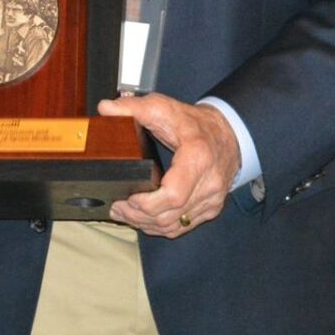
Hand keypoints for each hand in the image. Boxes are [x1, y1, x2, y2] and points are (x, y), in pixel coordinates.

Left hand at [97, 94, 240, 237]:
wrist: (229, 134)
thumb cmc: (195, 123)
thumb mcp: (164, 108)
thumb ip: (133, 107)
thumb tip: (105, 108)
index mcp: (198, 158)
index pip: (173, 194)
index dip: (146, 202)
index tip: (127, 196)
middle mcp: (209, 183)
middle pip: (169, 215)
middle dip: (138, 215)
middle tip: (117, 206)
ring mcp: (212, 199)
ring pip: (174, 226)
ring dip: (146, 224)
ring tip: (124, 213)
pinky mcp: (211, 208)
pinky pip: (182, 227)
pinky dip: (160, 226)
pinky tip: (143, 219)